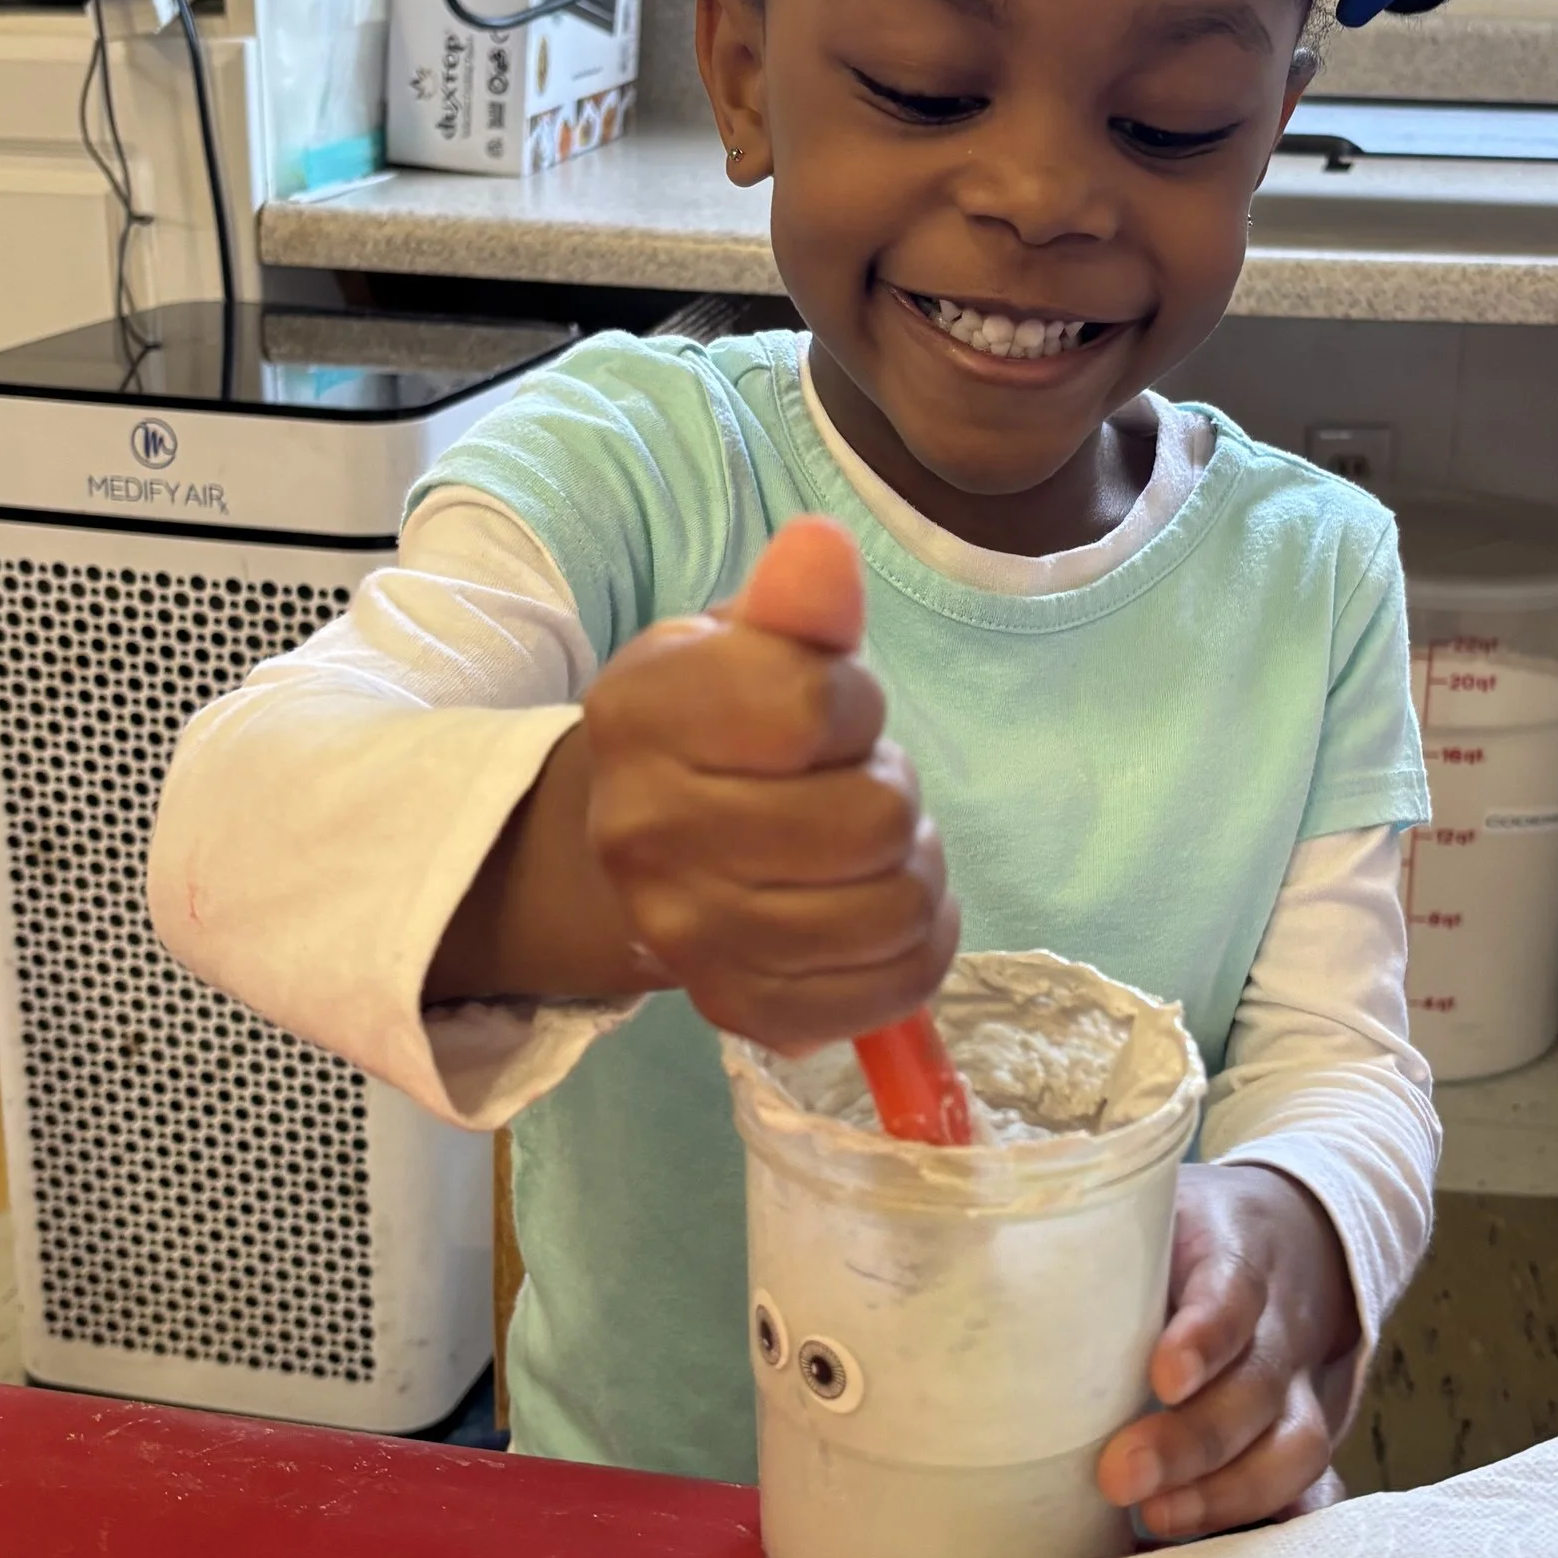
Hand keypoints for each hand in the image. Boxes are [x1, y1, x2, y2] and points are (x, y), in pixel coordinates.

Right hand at [568, 517, 957, 1051]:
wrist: (643, 840)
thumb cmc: (720, 726)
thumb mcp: (749, 643)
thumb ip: (796, 604)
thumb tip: (823, 548)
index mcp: (640, 714)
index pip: (815, 708)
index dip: (855, 703)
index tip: (832, 709)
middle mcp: (644, 835)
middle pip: (869, 820)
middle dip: (892, 793)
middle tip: (854, 785)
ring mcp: (689, 936)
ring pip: (892, 911)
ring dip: (912, 873)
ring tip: (869, 850)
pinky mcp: (741, 1010)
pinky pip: (889, 993)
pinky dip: (917, 952)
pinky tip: (883, 915)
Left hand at [1095, 1165, 1358, 1540]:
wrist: (1284, 1237)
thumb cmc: (1178, 1239)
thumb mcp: (1138, 1216)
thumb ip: (1069, 1246)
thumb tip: (958, 1274)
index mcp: (1233, 1252)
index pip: (1232, 1289)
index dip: (1205, 1335)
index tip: (1163, 1376)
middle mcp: (1276, 1326)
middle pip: (1255, 1385)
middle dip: (1194, 1441)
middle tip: (1121, 1476)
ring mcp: (1298, 1387)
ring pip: (1295, 1445)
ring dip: (1228, 1494)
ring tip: (1157, 1521)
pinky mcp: (1300, 1436)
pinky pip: (1315, 1488)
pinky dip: (1283, 1528)